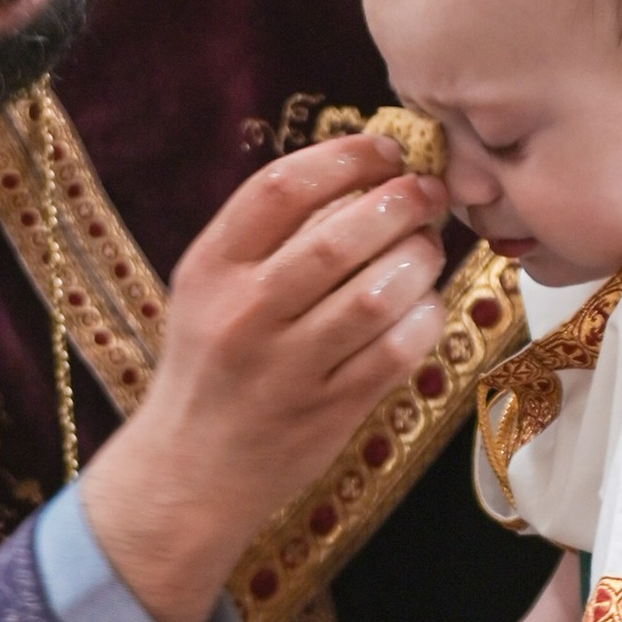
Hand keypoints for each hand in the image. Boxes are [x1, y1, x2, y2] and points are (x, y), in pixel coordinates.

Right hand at [80, 140, 447, 621]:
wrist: (191, 470)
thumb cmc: (211, 365)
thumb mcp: (210, 289)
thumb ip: (268, 236)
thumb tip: (360, 176)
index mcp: (210, 268)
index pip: (280, 188)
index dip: (345, 157)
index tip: (385, 152)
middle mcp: (245, 314)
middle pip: (338, 238)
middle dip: (400, 204)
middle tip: (429, 194)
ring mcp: (288, 367)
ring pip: (376, 294)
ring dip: (420, 259)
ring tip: (429, 248)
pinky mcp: (328, 411)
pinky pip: (395, 351)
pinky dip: (424, 318)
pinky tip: (426, 304)